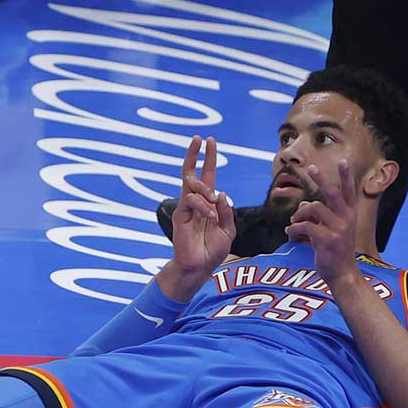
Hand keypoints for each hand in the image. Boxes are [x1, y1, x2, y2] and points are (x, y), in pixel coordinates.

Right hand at [170, 135, 236, 276]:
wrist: (199, 267)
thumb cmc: (212, 251)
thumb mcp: (228, 230)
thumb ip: (226, 211)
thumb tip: (220, 193)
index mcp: (208, 204)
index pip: (207, 176)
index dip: (208, 158)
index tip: (208, 141)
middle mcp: (195, 203)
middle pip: (193, 172)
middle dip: (198, 154)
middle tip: (204, 139)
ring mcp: (186, 208)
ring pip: (193, 185)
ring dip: (206, 191)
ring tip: (214, 205)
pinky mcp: (180, 215)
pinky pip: (190, 201)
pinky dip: (203, 206)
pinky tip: (210, 217)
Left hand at [284, 159, 360, 287]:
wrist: (342, 274)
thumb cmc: (335, 251)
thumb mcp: (329, 230)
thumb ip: (318, 216)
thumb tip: (303, 203)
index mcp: (349, 215)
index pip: (349, 192)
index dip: (346, 176)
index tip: (344, 161)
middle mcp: (347, 219)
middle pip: (333, 193)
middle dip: (321, 179)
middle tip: (312, 167)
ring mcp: (339, 229)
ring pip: (314, 208)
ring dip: (299, 213)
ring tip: (292, 220)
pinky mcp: (328, 239)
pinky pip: (305, 226)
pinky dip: (294, 228)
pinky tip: (290, 233)